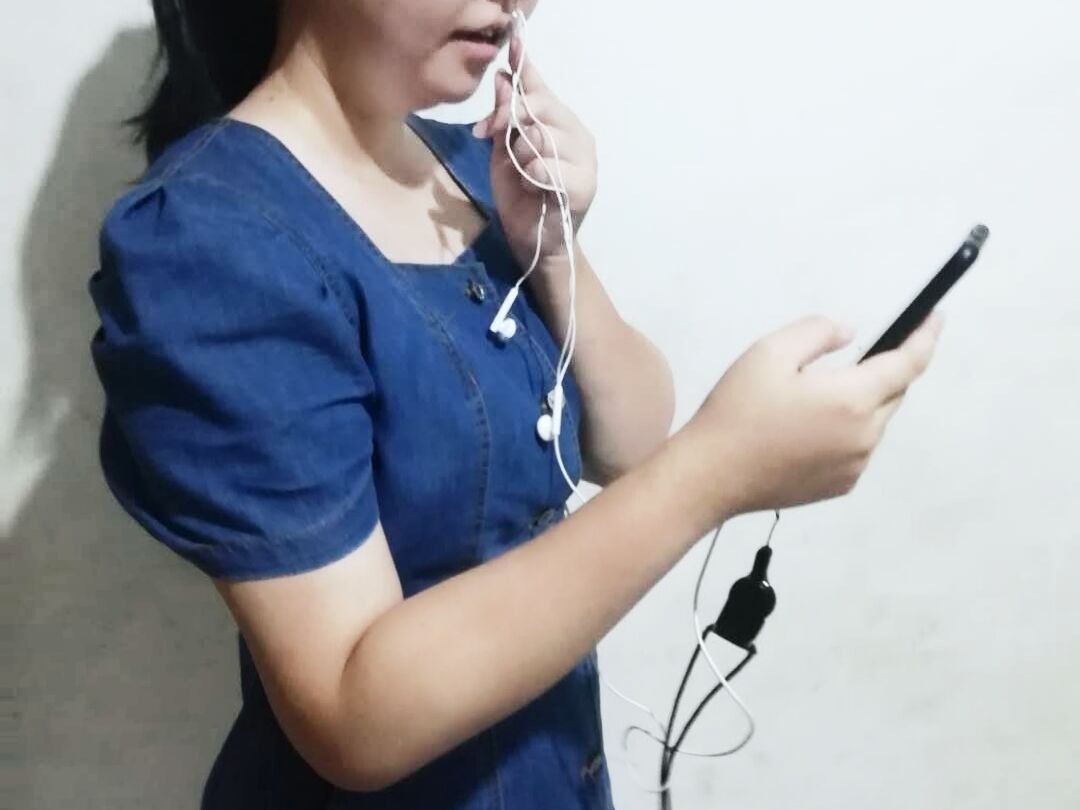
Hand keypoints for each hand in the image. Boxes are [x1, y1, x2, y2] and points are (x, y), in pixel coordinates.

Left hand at [472, 36, 597, 269]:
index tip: (514, 44)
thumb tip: (501, 77)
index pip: (542, 88)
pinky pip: (546, 167)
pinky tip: (535, 190)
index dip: (526, 67)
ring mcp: (585, 159)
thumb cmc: (521, 196)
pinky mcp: (584, 185)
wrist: (533, 243)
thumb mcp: (503, 151)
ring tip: (525, 177)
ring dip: (521, 157)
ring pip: (540, 137)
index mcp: (560, 123)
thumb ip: (504, 117)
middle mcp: (577, 135)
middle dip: (509, 118)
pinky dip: (532, 178)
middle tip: (490, 134)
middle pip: (540, 106)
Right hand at [682, 312, 943, 518]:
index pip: (908, 364)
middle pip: (893, 393)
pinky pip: (857, 448)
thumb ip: (818, 332)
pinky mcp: (841, 485)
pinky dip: (845, 431)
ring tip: (810, 400)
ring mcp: (855, 465)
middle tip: (845, 359)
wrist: (710, 475)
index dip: (925, 337)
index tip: (934, 318)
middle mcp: (864, 436)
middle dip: (882, 370)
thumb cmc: (737, 412)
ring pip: (874, 422)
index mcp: (852, 400)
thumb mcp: (769, 352)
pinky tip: (805, 429)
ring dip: (859, 403)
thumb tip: (850, 335)